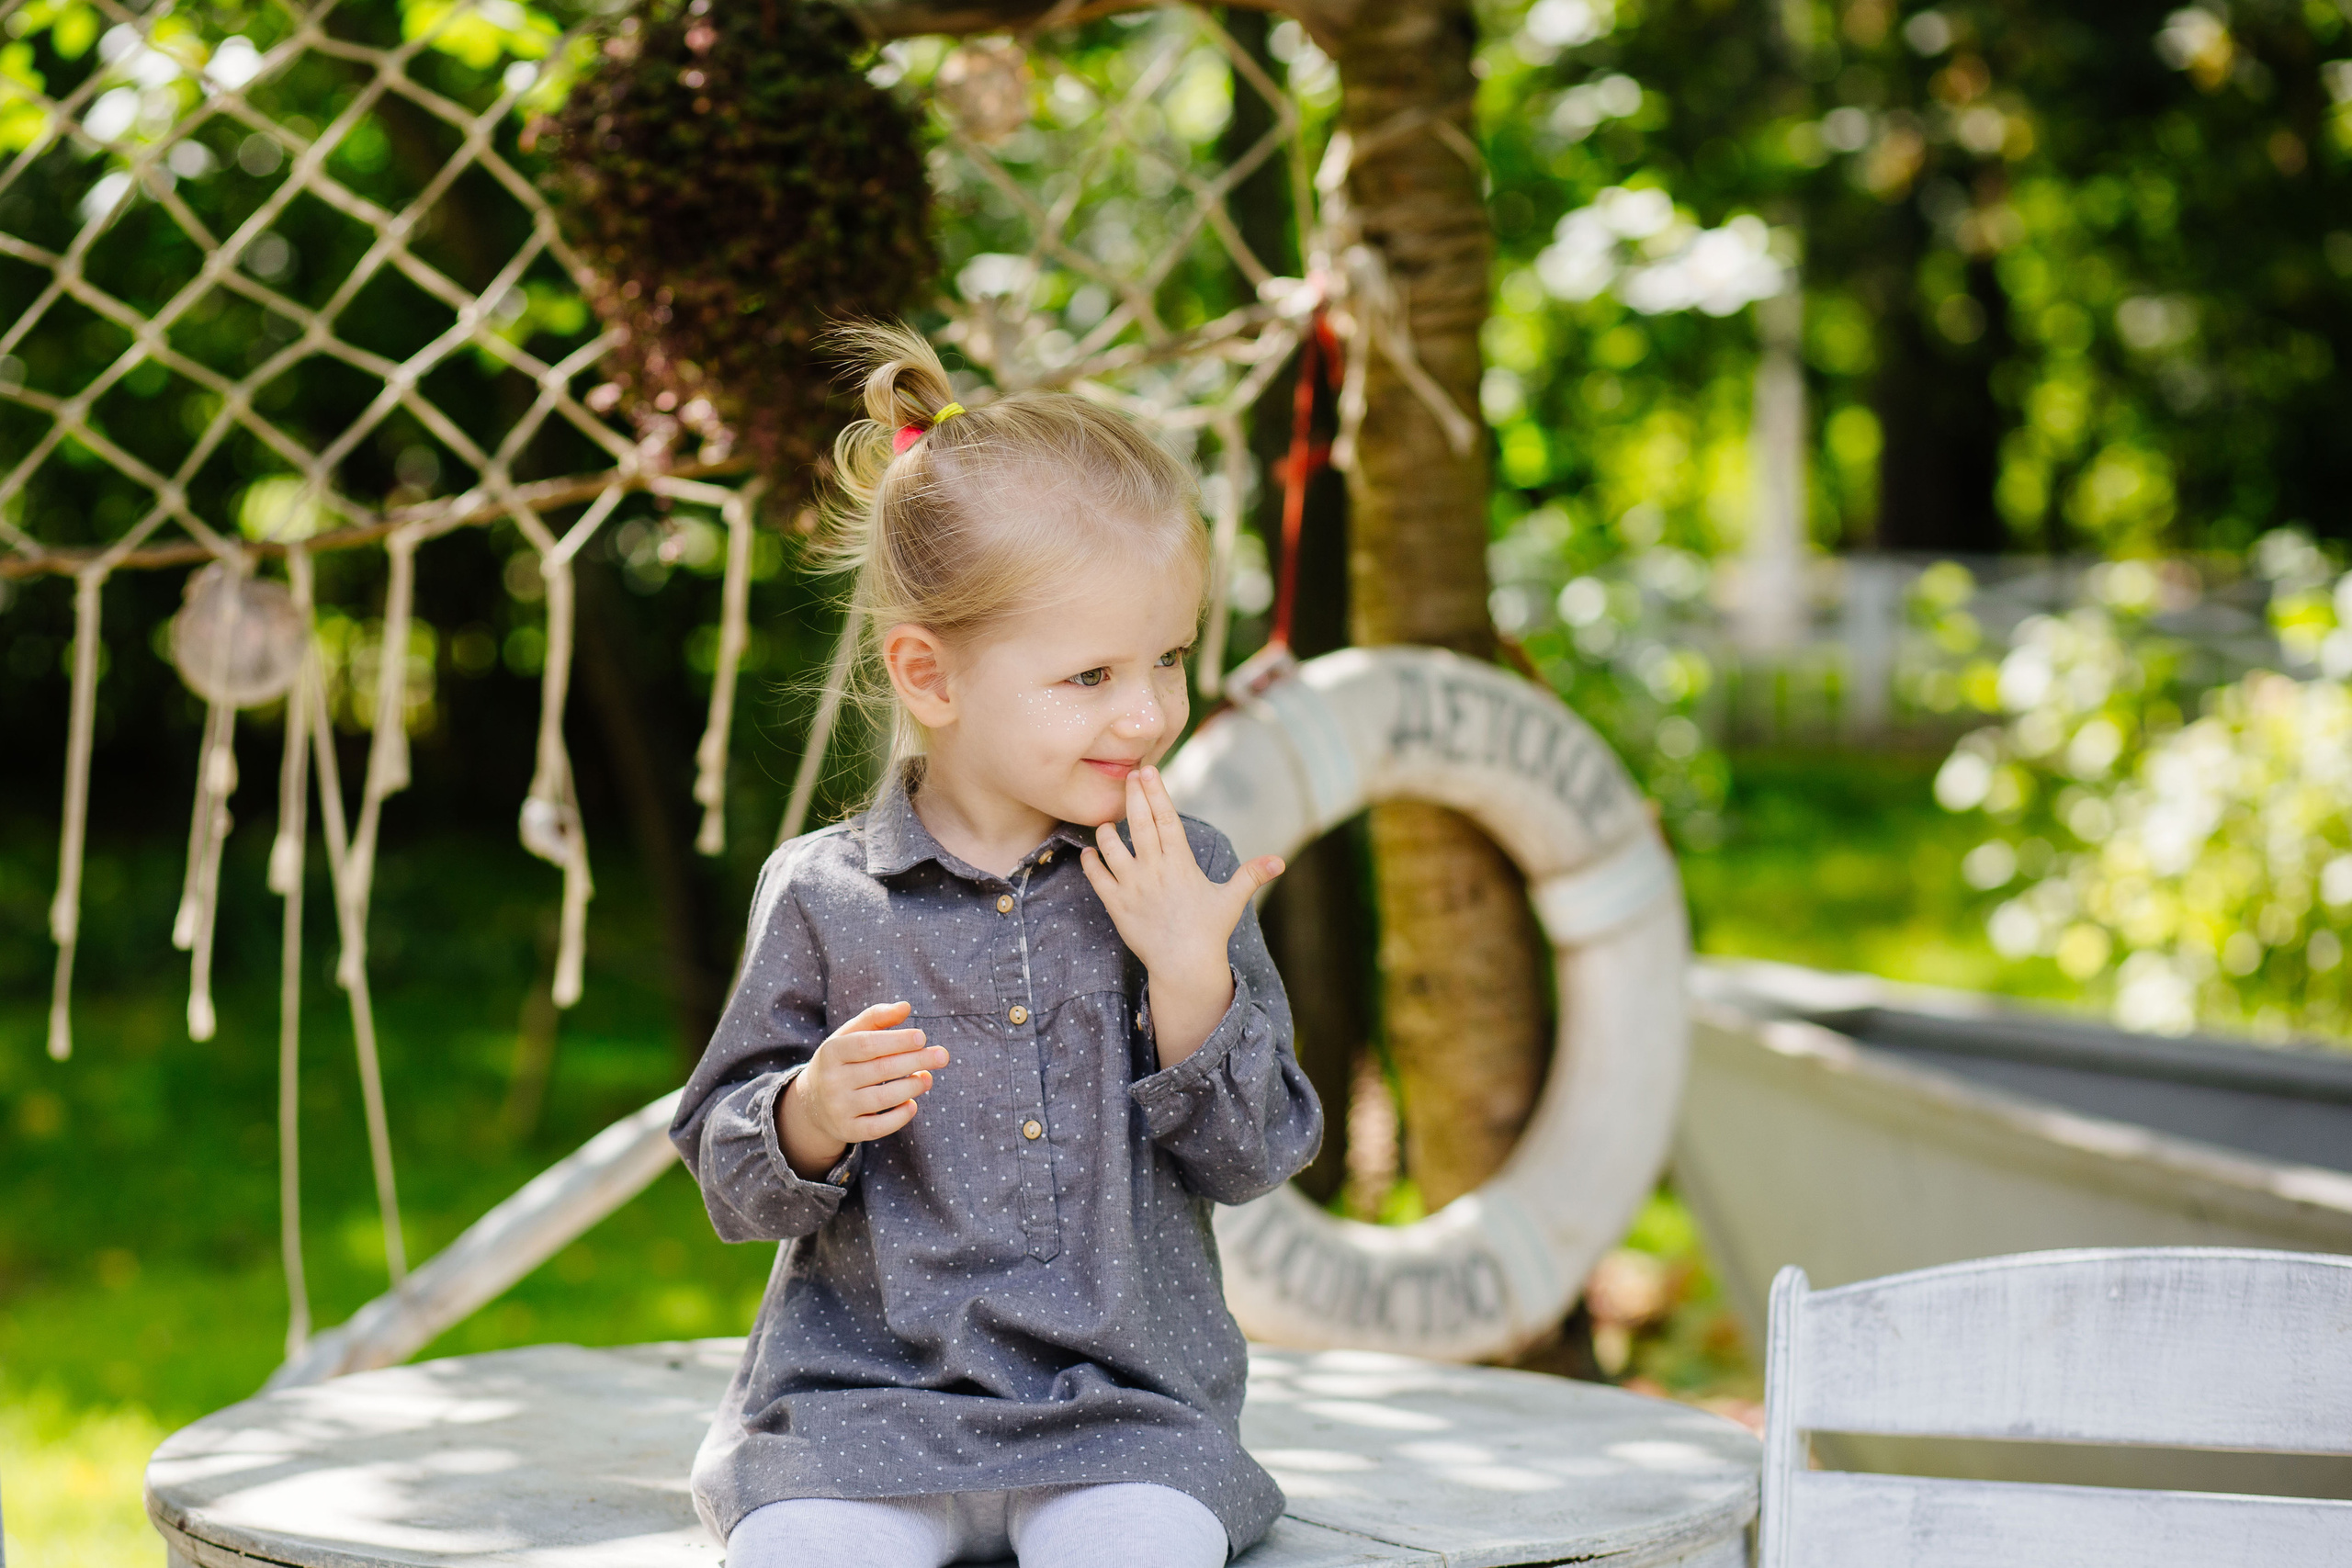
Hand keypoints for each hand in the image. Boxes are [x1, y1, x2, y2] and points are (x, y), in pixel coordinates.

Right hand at [777, 1000, 946, 1178]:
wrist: (812, 1103)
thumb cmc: (841, 1060)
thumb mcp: (850, 1035)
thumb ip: (876, 1018)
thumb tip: (905, 1006)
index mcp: (831, 1052)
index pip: (868, 1045)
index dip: (897, 1041)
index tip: (922, 1037)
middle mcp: (831, 1081)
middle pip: (881, 1070)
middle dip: (916, 1061)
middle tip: (942, 1056)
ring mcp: (838, 1108)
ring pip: (882, 1098)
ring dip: (912, 1087)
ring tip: (928, 1078)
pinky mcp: (847, 1131)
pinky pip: (878, 1127)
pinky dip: (900, 1117)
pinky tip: (913, 1104)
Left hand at [1080, 765, 1282, 1065]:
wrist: (1184, 967)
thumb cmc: (1209, 932)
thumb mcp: (1232, 900)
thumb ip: (1252, 875)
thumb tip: (1281, 861)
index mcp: (1181, 864)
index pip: (1167, 819)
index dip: (1157, 793)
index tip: (1147, 771)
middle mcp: (1154, 870)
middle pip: (1139, 824)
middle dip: (1133, 796)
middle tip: (1128, 776)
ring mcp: (1132, 887)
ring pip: (1111, 847)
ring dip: (1107, 831)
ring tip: (1107, 821)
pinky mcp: (1116, 906)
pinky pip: (1097, 878)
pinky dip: (1090, 862)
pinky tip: (1088, 852)